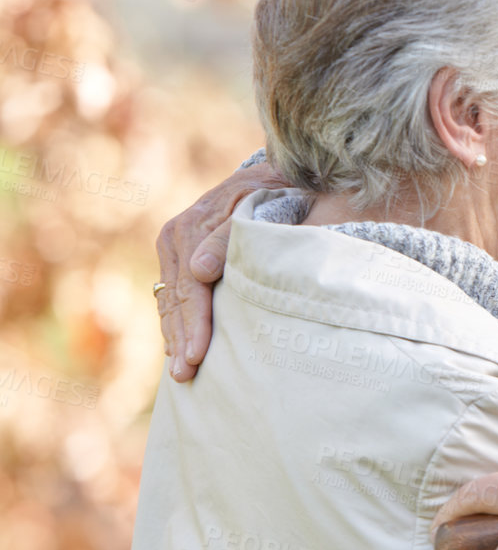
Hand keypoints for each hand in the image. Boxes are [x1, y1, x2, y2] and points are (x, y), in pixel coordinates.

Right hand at [155, 162, 288, 380]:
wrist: (276, 173)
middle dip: (180, 339)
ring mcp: (175, 247)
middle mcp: (176, 237)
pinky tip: (178, 348)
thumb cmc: (276, 191)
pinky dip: (175, 323)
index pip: (191, 288)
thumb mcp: (261, 205)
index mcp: (192, 226)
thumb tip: (200, 270)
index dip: (194, 324)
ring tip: (180, 374)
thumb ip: (229, 236)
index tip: (196, 355)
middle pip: (176, 298)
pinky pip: (171, 295)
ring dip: (174, 336)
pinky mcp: (179, 256)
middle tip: (185, 376)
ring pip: (169, 300)